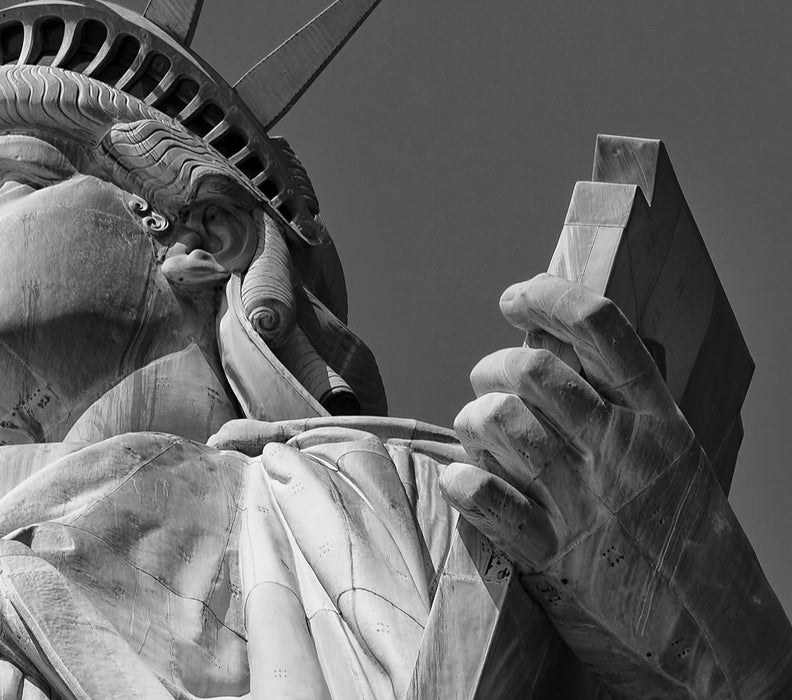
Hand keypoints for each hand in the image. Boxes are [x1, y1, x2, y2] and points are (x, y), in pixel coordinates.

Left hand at [440, 273, 702, 572]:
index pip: (599, 326)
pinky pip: (480, 494)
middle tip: (492, 386)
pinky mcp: (549, 552)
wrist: (711, 624)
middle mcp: (618, 450)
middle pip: (530, 370)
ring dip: (473, 421)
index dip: (546, 297)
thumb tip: (550, 330)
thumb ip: (617, 397)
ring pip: (496, 420)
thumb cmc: (680, 529)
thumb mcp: (671, 450)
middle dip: (494, 368)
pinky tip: (469, 484)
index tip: (515, 299)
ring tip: (483, 438)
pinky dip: (462, 482)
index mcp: (655, 418)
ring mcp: (581, 500)